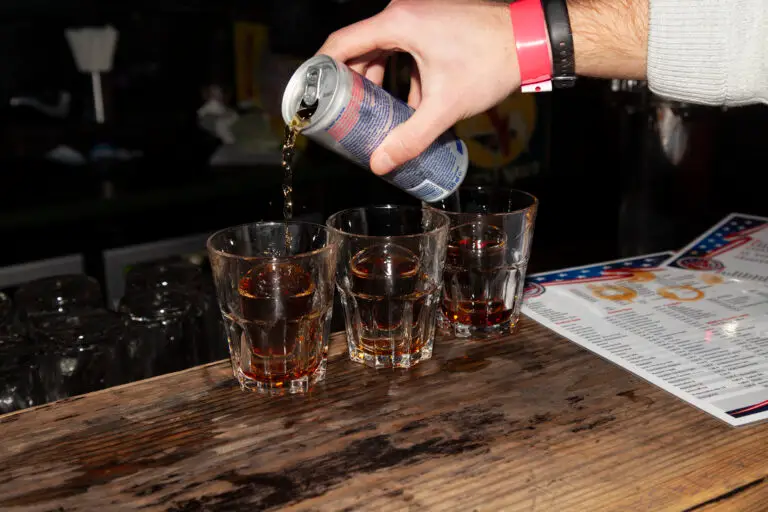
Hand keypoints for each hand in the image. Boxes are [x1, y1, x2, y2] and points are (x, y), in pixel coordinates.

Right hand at [318, 0, 519, 174]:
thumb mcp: (445, 105)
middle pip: (360, 47)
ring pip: (384, 49)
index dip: (321, 69)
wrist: (531, 40)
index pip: (342, 43)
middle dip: (351, 82)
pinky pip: (405, 47)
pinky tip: (410, 103)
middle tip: (344, 112)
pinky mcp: (435, 22)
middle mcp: (404, 12)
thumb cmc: (490, 63)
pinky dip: (402, 73)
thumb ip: (411, 137)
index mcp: (398, 22)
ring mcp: (421, 15)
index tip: (312, 93)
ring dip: (378, 80)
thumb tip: (380, 163)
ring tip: (375, 113)